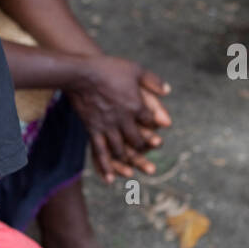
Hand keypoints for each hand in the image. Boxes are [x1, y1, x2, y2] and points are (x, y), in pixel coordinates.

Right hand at [67, 56, 170, 181]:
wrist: (80, 73)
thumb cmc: (108, 68)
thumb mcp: (135, 69)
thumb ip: (153, 81)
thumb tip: (167, 92)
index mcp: (136, 105)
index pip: (151, 123)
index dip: (155, 130)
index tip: (157, 134)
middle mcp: (123, 119)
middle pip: (137, 140)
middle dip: (143, 148)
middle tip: (145, 152)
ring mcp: (107, 126)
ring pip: (120, 150)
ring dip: (127, 159)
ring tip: (131, 166)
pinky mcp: (93, 130)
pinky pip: (100, 152)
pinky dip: (106, 167)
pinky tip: (110, 179)